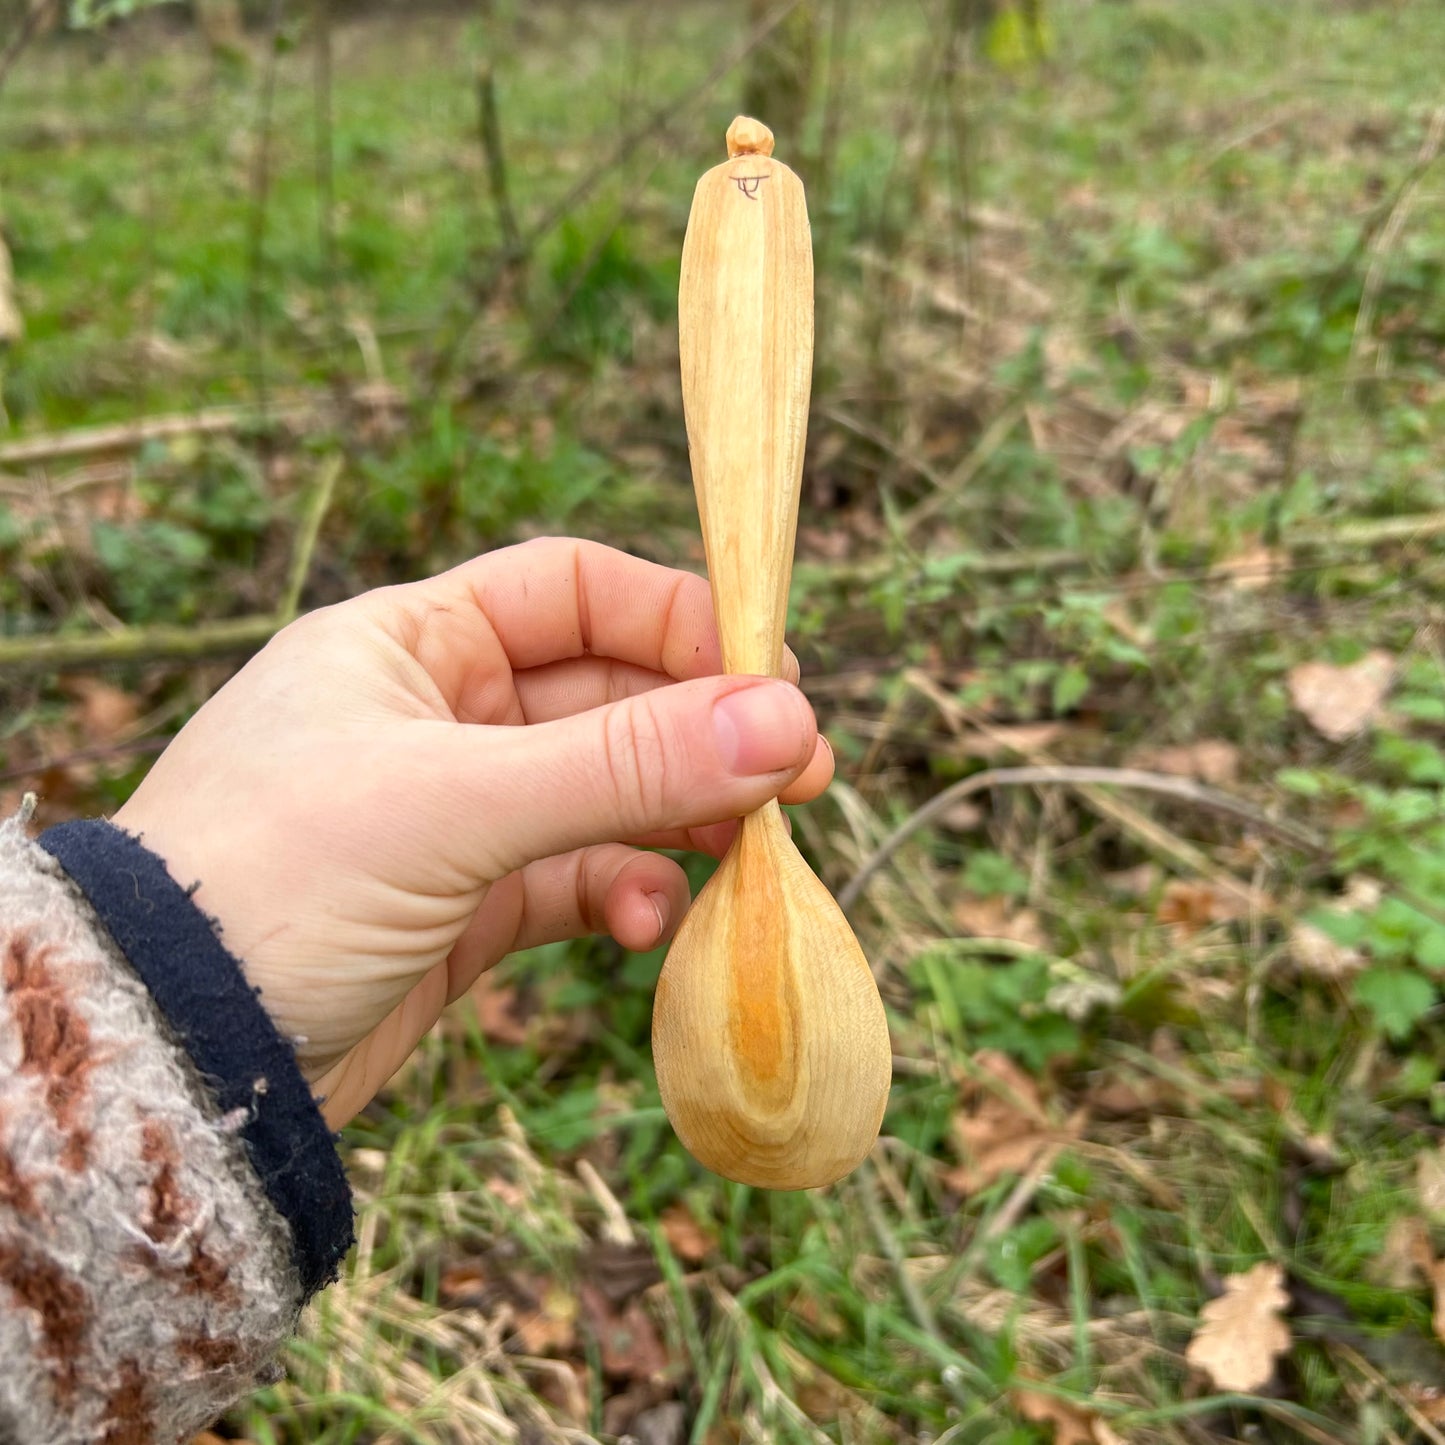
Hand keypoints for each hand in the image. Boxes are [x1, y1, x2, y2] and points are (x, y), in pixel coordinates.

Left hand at [112, 538, 832, 1127]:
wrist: (170, 1055)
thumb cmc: (275, 882)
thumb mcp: (457, 805)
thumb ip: (626, 763)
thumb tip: (786, 721)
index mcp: (410, 643)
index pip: (575, 591)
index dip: (677, 618)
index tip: (770, 674)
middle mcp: (438, 715)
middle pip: (608, 694)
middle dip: (702, 732)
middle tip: (800, 774)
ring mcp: (457, 814)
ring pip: (606, 792)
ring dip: (678, 818)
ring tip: (742, 852)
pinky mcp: (469, 905)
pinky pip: (578, 876)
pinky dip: (624, 892)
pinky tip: (643, 923)